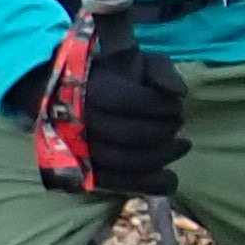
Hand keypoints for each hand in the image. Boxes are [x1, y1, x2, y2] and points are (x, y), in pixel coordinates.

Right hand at [78, 30, 190, 197]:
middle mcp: (77, 122)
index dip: (157, 105)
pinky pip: (113, 184)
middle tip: (179, 124)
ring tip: (181, 146)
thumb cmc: (108, 74)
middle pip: (125, 134)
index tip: (176, 106)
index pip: (125, 100)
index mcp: (88, 90)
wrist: (62, 95)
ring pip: (120, 162)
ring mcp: (75, 151)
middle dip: (161, 131)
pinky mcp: (79, 174)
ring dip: (159, 157)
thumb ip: (159, 70)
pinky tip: (169, 178)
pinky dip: (145, 184)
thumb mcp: (135, 59)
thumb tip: (179, 92)